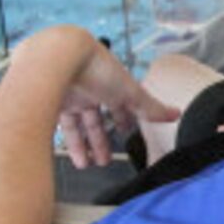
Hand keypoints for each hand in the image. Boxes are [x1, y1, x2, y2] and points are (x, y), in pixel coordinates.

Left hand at [31, 26, 173, 167]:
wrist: (57, 57)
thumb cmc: (96, 67)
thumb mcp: (128, 90)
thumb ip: (149, 107)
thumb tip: (176, 114)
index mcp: (108, 83)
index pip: (117, 103)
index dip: (122, 118)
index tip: (126, 131)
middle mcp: (87, 89)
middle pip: (94, 118)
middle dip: (100, 140)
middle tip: (104, 161)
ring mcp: (66, 96)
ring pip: (75, 125)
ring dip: (81, 146)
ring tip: (85, 166)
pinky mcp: (48, 102)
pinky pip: (57, 126)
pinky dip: (65, 142)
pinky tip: (67, 155)